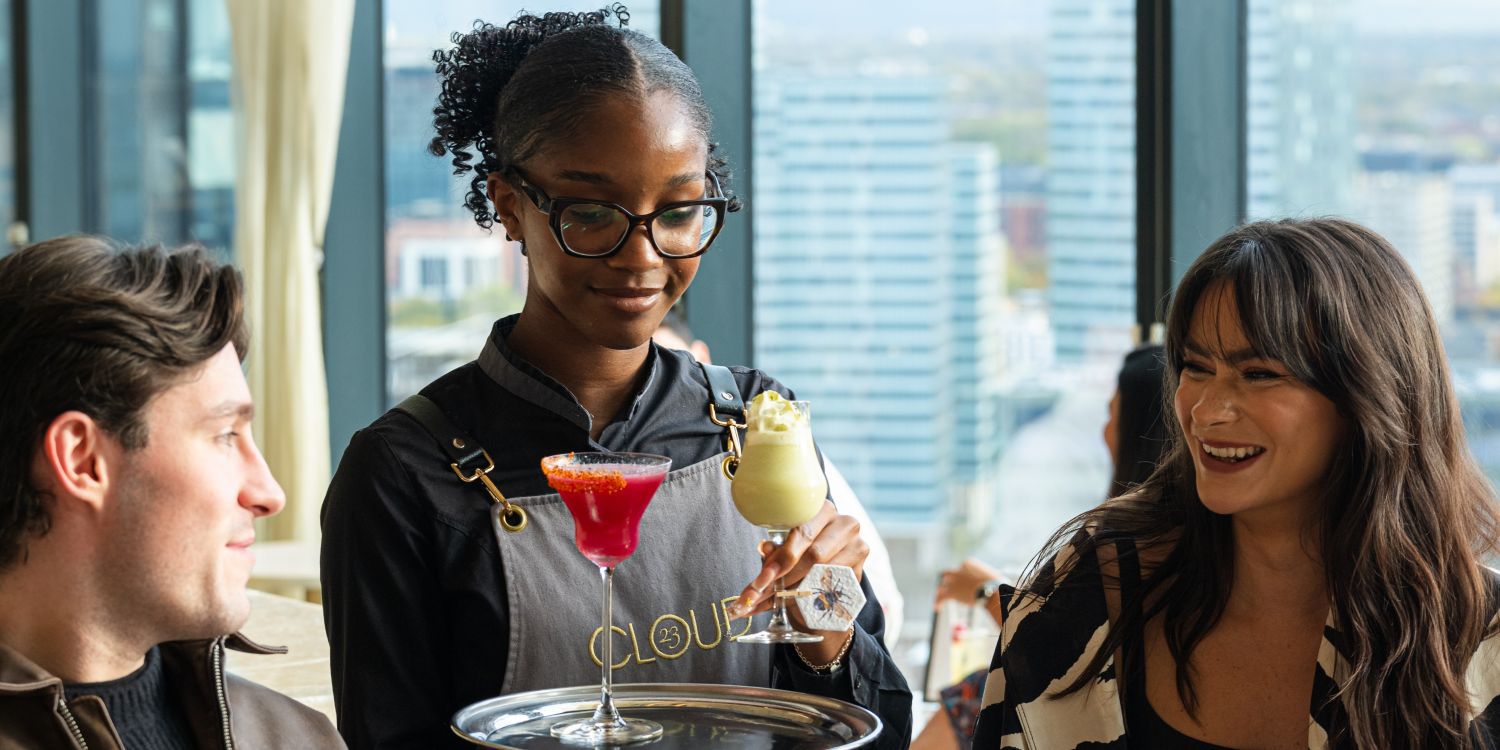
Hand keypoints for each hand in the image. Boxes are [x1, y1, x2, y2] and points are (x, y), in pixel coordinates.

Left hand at [729, 500, 866, 619]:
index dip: (782, 557)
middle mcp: (844, 523)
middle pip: (815, 554)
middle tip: (763, 594)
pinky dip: (809, 597)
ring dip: (794, 591)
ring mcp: (857, 546)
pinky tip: (792, 603)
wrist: (822, 576)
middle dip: (786, 577)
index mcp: (823, 509)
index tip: (763, 579)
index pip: (803, 532)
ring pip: (824, 573)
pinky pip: (832, 587)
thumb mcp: (783, 548)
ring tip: (772, 601)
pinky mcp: (860, 571)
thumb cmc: (800, 554)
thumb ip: (775, 550)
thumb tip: (766, 549)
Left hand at [934, 558, 1001, 608]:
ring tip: (940, 597)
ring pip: (943, 586)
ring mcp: (954, 580)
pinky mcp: (951, 591)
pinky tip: (936, 608)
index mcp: (968, 563)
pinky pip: (941, 597)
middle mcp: (959, 570)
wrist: (991, 591)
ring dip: (941, 591)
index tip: (966, 585)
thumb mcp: (993, 577)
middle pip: (948, 574)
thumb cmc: (997, 585)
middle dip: (948, 580)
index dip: (963, 577)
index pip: (962, 568)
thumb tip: (997, 584)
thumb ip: (989, 579)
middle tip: (948, 586)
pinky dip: (938, 602)